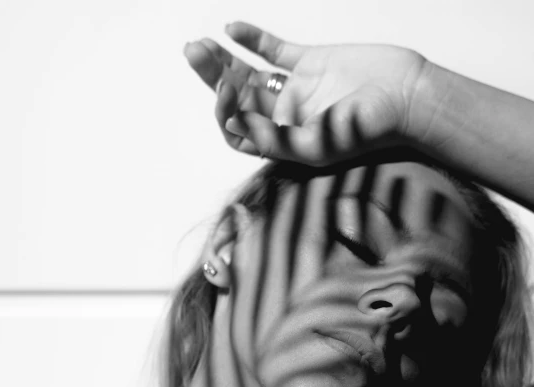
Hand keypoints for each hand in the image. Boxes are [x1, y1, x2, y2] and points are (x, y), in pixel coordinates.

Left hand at [184, 22, 428, 164]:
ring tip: (199, 44)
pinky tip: (232, 29)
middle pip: (237, 99)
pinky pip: (275, 50)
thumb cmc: (367, 130)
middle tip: (193, 52)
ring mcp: (295, 88)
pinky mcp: (310, 61)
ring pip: (249, 73)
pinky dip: (254, 39)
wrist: (407, 97)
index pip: (238, 131)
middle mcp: (283, 117)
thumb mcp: (315, 144)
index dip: (225, 113)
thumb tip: (231, 125)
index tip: (226, 92)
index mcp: (281, 142)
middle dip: (213, 77)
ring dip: (224, 59)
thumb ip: (273, 138)